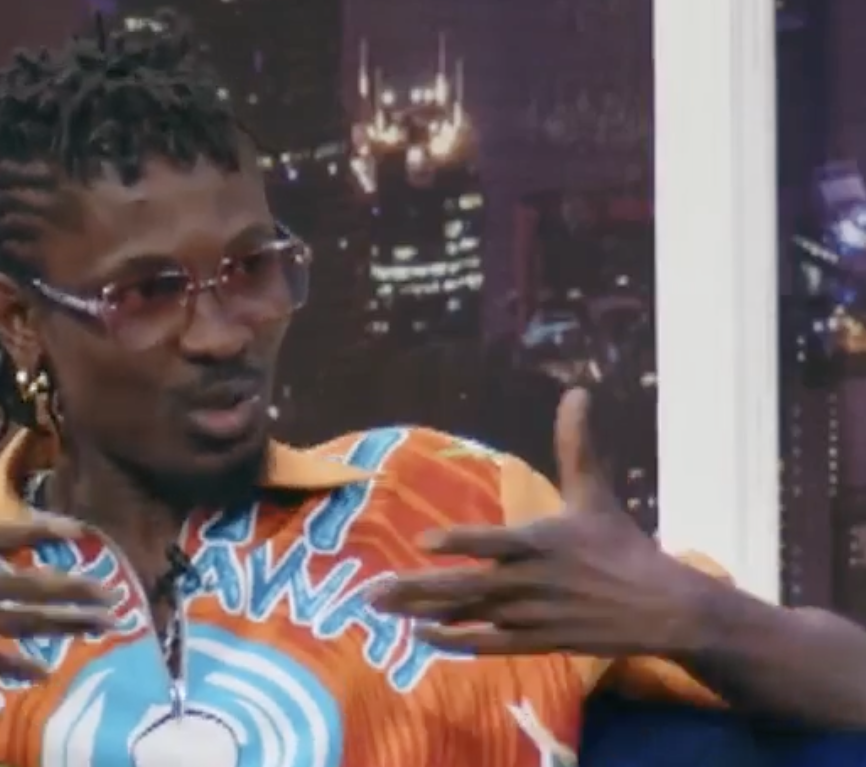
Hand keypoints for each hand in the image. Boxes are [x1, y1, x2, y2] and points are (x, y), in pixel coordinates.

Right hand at [0, 419, 113, 678]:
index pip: (7, 535)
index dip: (48, 533)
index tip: (83, 534)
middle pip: (23, 586)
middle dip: (70, 593)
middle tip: (110, 596)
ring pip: (13, 624)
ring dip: (58, 626)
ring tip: (95, 626)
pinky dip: (14, 665)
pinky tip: (43, 668)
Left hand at [369, 389, 701, 656]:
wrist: (662, 608)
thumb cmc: (622, 546)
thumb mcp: (596, 493)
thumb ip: (576, 445)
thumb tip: (577, 392)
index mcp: (543, 542)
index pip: (496, 542)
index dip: (461, 541)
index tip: (424, 540)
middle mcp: (531, 582)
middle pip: (467, 586)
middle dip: (417, 588)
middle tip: (372, 589)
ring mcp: (531, 616)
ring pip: (468, 616)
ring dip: (423, 613)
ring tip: (382, 608)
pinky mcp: (536, 641)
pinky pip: (488, 644)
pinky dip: (454, 642)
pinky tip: (420, 635)